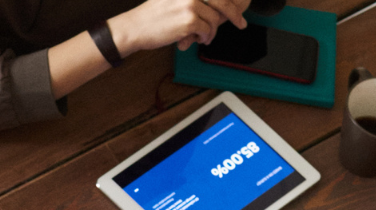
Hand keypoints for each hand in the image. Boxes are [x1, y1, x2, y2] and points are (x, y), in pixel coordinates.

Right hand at [113, 0, 247, 51]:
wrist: (134, 27)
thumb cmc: (152, 15)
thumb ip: (194, 0)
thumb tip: (217, 7)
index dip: (230, 2)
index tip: (239, 9)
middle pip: (223, 2)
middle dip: (235, 14)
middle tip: (241, 23)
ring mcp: (191, 4)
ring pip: (215, 19)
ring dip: (212, 31)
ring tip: (204, 37)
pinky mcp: (189, 20)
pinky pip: (207, 30)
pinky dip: (205, 37)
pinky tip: (197, 40)